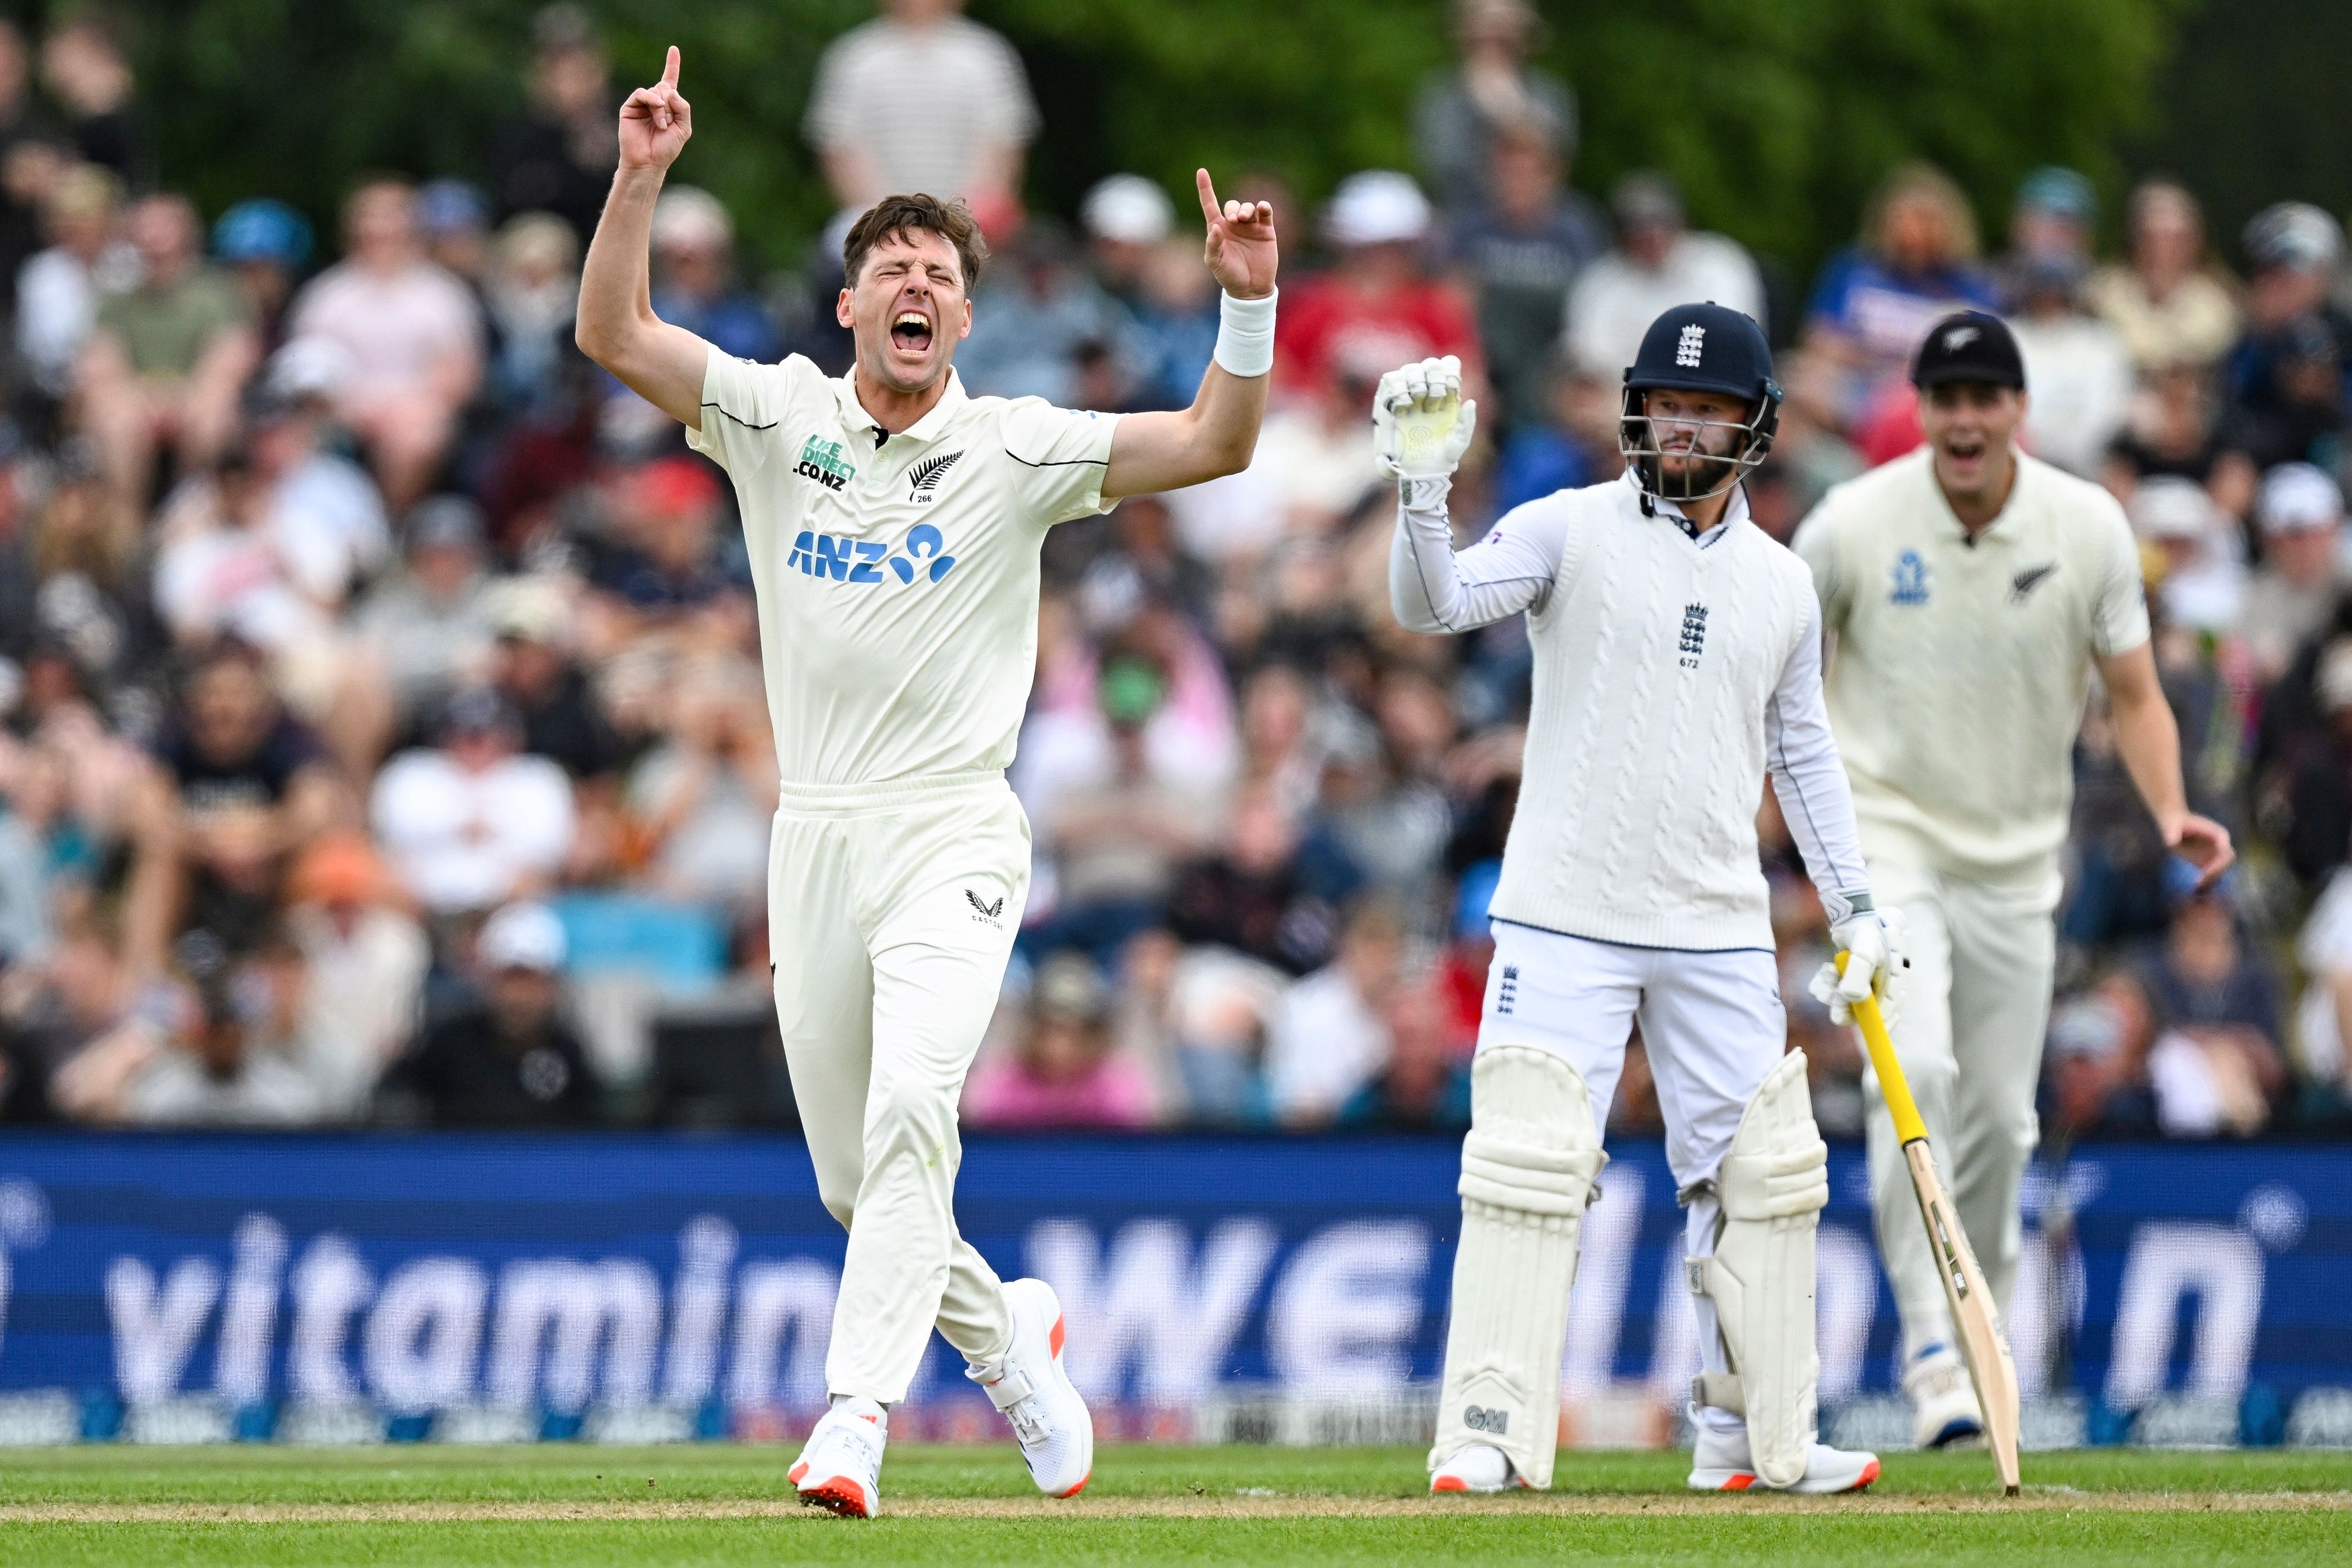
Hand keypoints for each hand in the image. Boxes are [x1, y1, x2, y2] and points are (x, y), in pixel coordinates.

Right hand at [619, 46, 691, 172]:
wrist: (649, 161)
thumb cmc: (666, 148)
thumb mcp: (684, 128)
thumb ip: (683, 107)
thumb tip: (671, 90)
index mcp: (667, 105)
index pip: (670, 80)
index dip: (672, 65)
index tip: (673, 49)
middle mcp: (654, 101)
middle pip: (666, 87)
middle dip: (671, 105)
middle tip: (668, 123)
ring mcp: (641, 104)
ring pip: (656, 91)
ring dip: (663, 108)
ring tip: (661, 125)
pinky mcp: (630, 107)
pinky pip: (642, 93)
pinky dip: (652, 101)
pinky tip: (656, 112)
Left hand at [1198, 170, 1276, 298]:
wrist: (1251, 288)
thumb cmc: (1229, 276)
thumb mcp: (1215, 262)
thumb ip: (1212, 244)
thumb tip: (1215, 226)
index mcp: (1218, 229)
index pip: (1210, 204)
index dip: (1205, 188)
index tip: (1201, 172)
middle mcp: (1234, 225)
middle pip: (1232, 205)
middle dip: (1233, 208)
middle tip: (1234, 220)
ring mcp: (1250, 226)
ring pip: (1248, 207)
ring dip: (1246, 209)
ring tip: (1245, 219)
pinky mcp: (1266, 230)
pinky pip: (1265, 212)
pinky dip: (1264, 207)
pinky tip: (1262, 208)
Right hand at [1373, 355, 1477, 482]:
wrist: (1420, 471)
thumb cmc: (1442, 457)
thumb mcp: (1460, 442)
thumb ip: (1468, 422)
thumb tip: (1470, 402)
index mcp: (1447, 395)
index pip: (1448, 365)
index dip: (1449, 369)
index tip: (1450, 388)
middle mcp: (1428, 392)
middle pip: (1429, 364)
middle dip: (1433, 375)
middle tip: (1434, 396)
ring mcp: (1408, 397)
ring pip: (1408, 369)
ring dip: (1415, 379)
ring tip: (1418, 398)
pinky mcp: (1390, 404)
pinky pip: (1389, 381)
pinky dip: (1397, 387)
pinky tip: (1404, 404)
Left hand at [1813, 908, 1909, 1028]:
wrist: (1852, 912)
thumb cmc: (1865, 931)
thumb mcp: (1864, 951)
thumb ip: (1859, 974)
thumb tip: (1854, 1000)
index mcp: (1897, 978)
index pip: (1892, 1008)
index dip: (1878, 1022)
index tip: (1861, 1029)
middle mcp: (1885, 981)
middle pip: (1866, 1006)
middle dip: (1844, 1004)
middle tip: (1825, 996)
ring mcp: (1869, 978)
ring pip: (1849, 998)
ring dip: (1832, 991)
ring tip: (1824, 976)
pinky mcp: (1853, 975)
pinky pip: (1839, 988)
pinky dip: (1829, 983)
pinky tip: (1824, 973)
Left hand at [2163, 810, 2234, 890]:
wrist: (2173, 822)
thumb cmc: (2173, 822)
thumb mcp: (2171, 826)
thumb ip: (2172, 833)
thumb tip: (2172, 842)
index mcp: (2217, 834)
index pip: (2225, 852)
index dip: (2218, 864)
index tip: (2204, 873)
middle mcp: (2220, 844)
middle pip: (2226, 862)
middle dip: (2215, 873)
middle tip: (2199, 883)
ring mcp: (2215, 852)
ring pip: (2221, 869)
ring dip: (2212, 879)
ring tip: (2196, 886)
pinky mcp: (2208, 860)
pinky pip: (2213, 872)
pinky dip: (2208, 880)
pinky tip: (2196, 886)